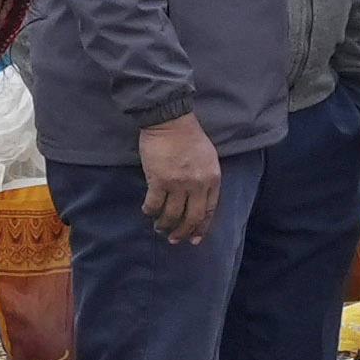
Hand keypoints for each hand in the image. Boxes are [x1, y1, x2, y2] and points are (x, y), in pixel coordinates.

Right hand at [135, 110, 221, 242]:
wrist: (170, 120)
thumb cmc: (189, 135)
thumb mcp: (208, 158)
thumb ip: (206, 178)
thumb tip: (198, 198)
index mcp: (212, 179)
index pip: (209, 211)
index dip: (201, 228)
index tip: (194, 238)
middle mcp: (197, 185)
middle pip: (192, 218)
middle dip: (183, 232)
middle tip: (174, 239)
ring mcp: (178, 184)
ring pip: (172, 215)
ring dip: (164, 225)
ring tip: (159, 228)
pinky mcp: (159, 181)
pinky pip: (154, 204)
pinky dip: (150, 211)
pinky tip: (147, 212)